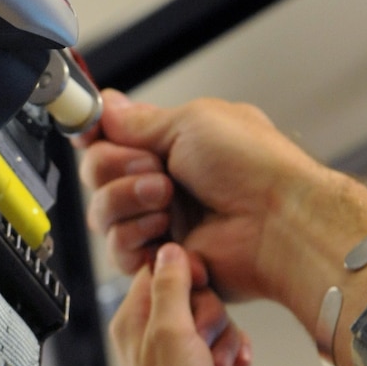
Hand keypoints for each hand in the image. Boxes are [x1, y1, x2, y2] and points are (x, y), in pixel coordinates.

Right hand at [79, 90, 366, 326]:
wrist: (278, 222)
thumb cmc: (252, 166)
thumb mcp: (192, 121)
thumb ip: (139, 121)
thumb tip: (105, 107)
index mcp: (169, 143)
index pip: (109, 137)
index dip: (92, 134)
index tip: (87, 132)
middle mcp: (159, 180)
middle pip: (96, 174)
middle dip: (114, 168)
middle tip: (153, 169)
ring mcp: (158, 220)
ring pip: (101, 213)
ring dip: (125, 202)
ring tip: (165, 200)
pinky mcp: (160, 258)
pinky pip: (118, 252)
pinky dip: (135, 238)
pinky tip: (166, 233)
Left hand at [112, 244, 249, 365]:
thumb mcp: (169, 331)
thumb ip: (170, 286)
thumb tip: (168, 248)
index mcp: (132, 320)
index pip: (158, 270)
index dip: (186, 272)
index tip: (200, 283)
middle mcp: (152, 334)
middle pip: (193, 292)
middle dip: (209, 312)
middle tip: (202, 340)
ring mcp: (180, 352)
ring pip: (213, 317)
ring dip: (224, 335)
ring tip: (218, 364)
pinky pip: (226, 341)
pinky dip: (235, 350)